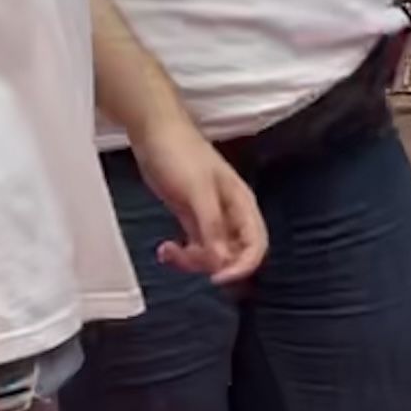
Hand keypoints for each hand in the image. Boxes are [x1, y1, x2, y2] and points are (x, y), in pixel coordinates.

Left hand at [132, 122, 267, 285]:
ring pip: (213, 254)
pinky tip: (166, 249)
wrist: (155, 132)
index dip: (241, 267)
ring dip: (192, 260)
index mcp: (241, 206)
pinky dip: (182, 254)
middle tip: (185, 257)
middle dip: (211, 263)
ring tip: (168, 251)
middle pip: (234, 255)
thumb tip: (222, 261)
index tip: (217, 279)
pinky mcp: (191, 217)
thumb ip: (211, 226)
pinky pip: (195, 247)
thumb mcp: (197, 191)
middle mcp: (231, 215)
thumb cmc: (181, 154)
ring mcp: (211, 217)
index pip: (255, 246)